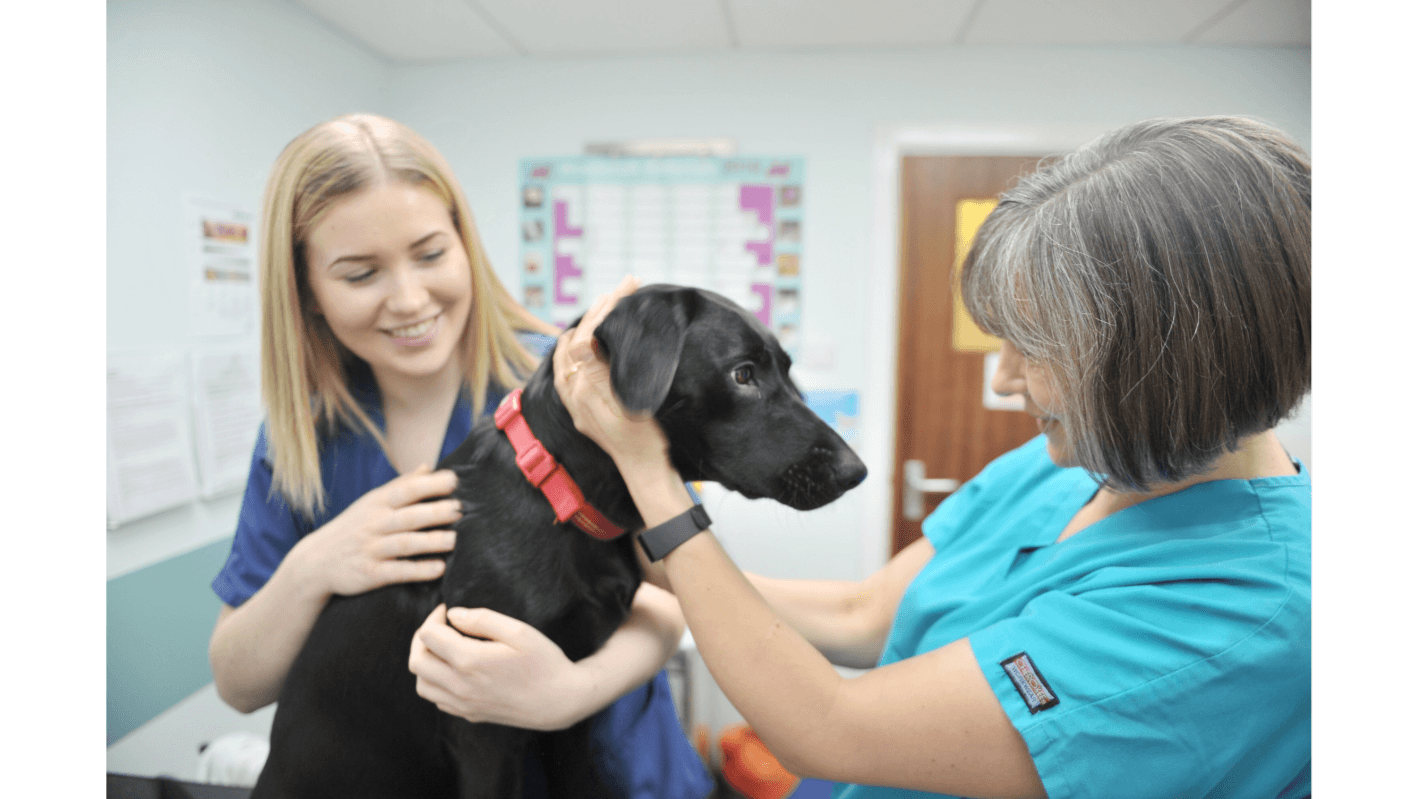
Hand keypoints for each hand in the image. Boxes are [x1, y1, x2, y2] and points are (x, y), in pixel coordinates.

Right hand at [289, 464, 460, 598]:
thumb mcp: (371, 502)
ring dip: (430, 542)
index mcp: (377, 504)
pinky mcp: (369, 574)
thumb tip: (429, 466)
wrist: (314, 562)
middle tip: (460, 509)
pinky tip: (438, 569)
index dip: (430, 484)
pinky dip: (417, 570)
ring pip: (404, 543)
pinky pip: (396, 572)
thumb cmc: (353, 528)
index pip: (406, 490)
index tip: (454, 480)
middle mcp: (374, 524)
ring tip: (454, 540)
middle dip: (434, 512)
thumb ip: (401, 485)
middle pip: (408, 516)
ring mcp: (371, 549)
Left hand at [409, 604, 589, 730]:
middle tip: (441, 627)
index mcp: (470, 661)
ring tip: (445, 649)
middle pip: (416, 661)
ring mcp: (463, 704)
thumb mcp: (519, 631)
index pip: (428, 636)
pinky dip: (436, 682)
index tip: (448, 611)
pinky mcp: (469, 714)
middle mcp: (460, 686)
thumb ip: (482, 619)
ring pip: (422, 684)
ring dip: (426, 662)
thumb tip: (453, 614)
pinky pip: (437, 699)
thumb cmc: (544, 662)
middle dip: (422, 638)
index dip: (434, 617)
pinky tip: (454, 670)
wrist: (559, 701)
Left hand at [553, 276, 671, 468]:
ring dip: (589, 325)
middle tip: (625, 287)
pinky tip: (597, 341)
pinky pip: (574, 368)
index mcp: (582, 391)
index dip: (605, 309)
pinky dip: (584, 345)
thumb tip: (579, 341)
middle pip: (576, 340)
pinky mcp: (587, 410)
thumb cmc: (644, 442)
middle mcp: (575, 396)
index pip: (585, 336)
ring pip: (572, 352)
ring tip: (611, 305)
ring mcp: (579, 404)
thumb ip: (598, 373)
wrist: (647, 473)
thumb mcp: (626, 404)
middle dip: (600, 310)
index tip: (627, 288)